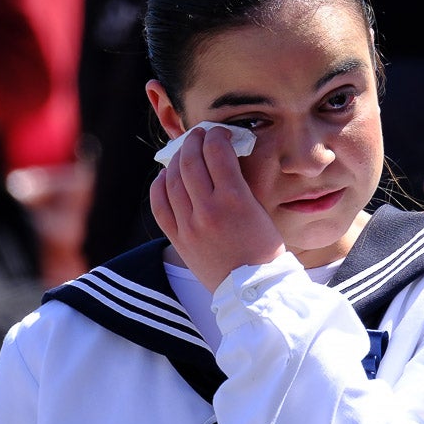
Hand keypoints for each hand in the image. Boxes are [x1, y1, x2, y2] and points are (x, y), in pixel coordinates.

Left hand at [150, 124, 284, 290]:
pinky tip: (167, 176)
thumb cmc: (264, 250)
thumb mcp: (260, 209)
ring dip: (177, 158)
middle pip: (190, 160)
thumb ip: (240, 182)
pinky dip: (160, 184)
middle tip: (199, 135)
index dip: (217, 135)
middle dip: (194, 140)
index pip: (217, 151)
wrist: (253, 290)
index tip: (220, 133)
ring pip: (172, 178)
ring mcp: (189, 225)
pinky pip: (159, 203)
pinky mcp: (178, 239)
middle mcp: (208, 210)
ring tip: (184, 152)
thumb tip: (224, 156)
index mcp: (235, 200)